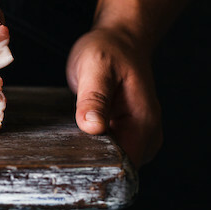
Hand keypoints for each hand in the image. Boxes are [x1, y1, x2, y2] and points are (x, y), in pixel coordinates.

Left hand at [66, 27, 162, 166]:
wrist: (120, 41)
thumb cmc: (109, 51)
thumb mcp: (96, 69)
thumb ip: (94, 98)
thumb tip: (92, 127)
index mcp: (143, 122)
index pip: (125, 165)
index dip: (99, 168)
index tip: (73, 163)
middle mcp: (147, 133)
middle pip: (119, 167)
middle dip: (92, 163)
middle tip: (63, 153)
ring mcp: (139, 134)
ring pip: (114, 161)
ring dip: (91, 155)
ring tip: (68, 141)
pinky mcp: (128, 133)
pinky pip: (110, 150)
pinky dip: (93, 147)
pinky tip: (76, 136)